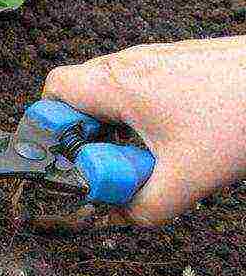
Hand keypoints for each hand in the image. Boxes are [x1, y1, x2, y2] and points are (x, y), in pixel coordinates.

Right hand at [42, 35, 245, 225]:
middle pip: (78, 98)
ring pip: (109, 98)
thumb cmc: (242, 111)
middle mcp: (129, 65)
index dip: (49, 126)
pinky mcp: (170, 67)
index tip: (65, 155)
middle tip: (109, 161)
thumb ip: (142, 208)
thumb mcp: (186, 178)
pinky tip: (165, 139)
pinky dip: (139, 121)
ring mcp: (151, 63)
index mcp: (118, 84)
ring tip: (142, 152)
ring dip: (115, 130)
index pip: (54, 92)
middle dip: (86, 136)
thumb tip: (121, 213)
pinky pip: (135, 94)